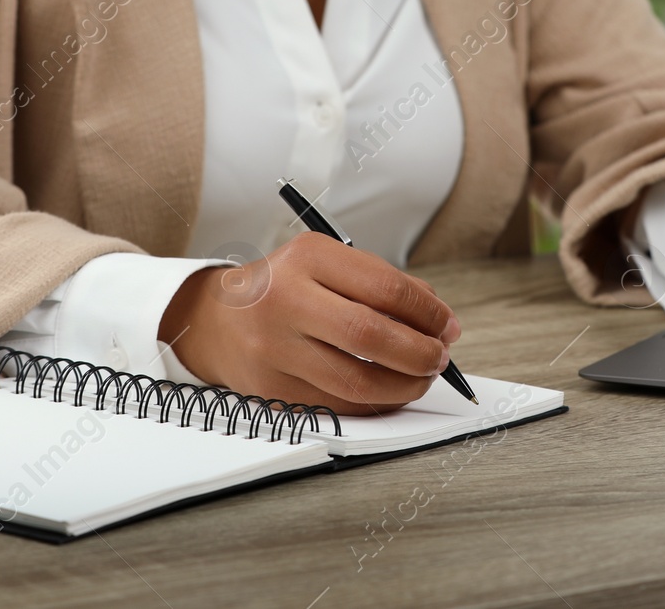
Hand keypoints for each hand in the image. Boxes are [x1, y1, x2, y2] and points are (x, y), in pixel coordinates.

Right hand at [158, 232, 461, 415]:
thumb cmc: (284, 288)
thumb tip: (438, 320)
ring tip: (421, 377)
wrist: (216, 319)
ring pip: (358, 383)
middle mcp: (286, 301)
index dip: (428, 313)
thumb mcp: (327, 264)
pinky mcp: (273, 390)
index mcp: (308, 258)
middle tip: (440, 357)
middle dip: (421, 353)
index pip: (386, 288)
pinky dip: (375, 404)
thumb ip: (382, 284)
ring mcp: (275, 349)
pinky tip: (390, 391)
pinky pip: (340, 407)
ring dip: (404, 385)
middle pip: (372, 337)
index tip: (447, 325)